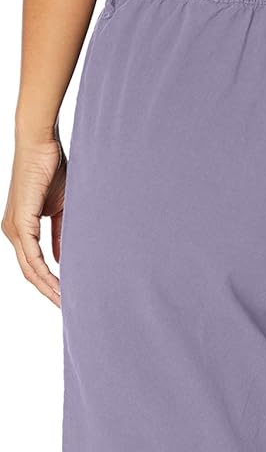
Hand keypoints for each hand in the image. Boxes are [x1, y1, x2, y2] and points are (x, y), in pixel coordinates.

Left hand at [2, 133, 65, 305]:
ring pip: (29, 269)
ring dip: (48, 288)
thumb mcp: (60, 209)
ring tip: (65, 302)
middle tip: (67, 308)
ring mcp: (14, 228)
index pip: (33, 264)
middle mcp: (12, 231)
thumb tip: (61, 259)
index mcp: (20, 228)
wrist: (41, 143)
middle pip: (29, 272)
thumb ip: (60, 235)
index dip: (49, 282)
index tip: (66, 295)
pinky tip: (59, 285)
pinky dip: (46, 273)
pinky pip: (33, 257)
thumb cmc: (52, 168)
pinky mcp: (20, 223)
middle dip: (48, 292)